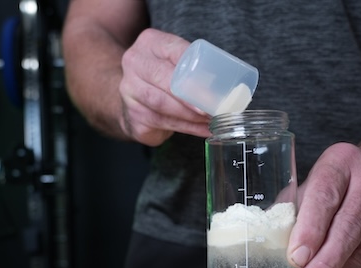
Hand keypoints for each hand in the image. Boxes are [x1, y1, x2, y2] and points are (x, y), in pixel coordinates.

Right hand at [118, 29, 209, 145]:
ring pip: (162, 105)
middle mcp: (134, 64)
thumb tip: (231, 86)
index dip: (193, 70)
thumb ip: (193, 65)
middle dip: (191, 98)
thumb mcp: (174, 61)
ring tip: (212, 120)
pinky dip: (187, 129)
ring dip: (191, 116)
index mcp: (149, 43)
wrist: (133, 96)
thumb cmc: (163, 76)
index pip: (174, 51)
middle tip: (213, 108)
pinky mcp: (133, 116)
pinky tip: (203, 130)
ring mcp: (129, 92)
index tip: (212, 87)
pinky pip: (162, 123)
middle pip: (164, 81)